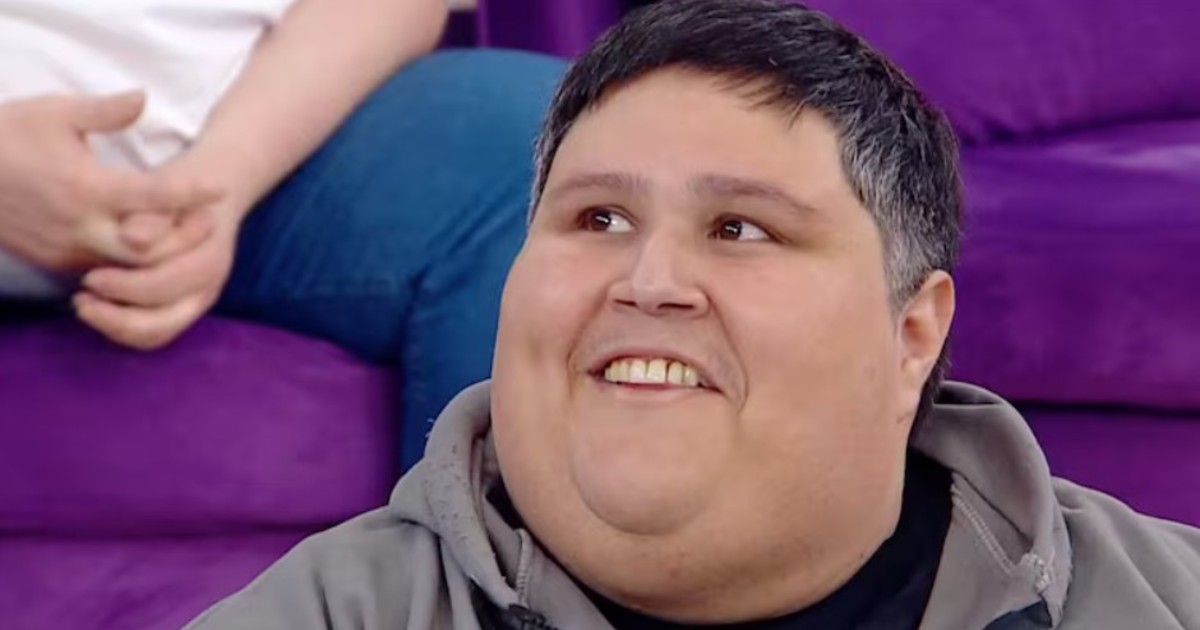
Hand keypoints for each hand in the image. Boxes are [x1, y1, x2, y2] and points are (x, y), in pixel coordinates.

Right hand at [0, 92, 218, 269]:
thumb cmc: (8, 135)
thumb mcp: (55, 112)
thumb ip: (105, 111)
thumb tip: (144, 98)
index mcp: (86, 187)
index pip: (154, 196)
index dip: (192, 193)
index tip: (220, 187)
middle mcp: (80, 226)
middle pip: (152, 250)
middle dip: (185, 239)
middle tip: (212, 221)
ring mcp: (67, 250)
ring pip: (130, 269)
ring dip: (161, 257)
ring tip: (188, 237)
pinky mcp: (55, 263)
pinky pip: (105, 271)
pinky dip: (131, 265)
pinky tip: (153, 250)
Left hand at [74, 196, 241, 350]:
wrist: (204, 198)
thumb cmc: (179, 188)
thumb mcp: (168, 192)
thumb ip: (154, 217)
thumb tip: (133, 237)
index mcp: (209, 257)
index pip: (169, 285)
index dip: (127, 287)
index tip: (89, 277)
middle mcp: (208, 286)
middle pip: (165, 318)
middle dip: (118, 314)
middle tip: (81, 296)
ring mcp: (197, 301)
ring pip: (158, 332)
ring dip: (118, 327)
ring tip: (84, 306)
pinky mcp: (182, 309)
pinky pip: (153, 334)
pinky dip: (124, 330)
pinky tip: (99, 311)